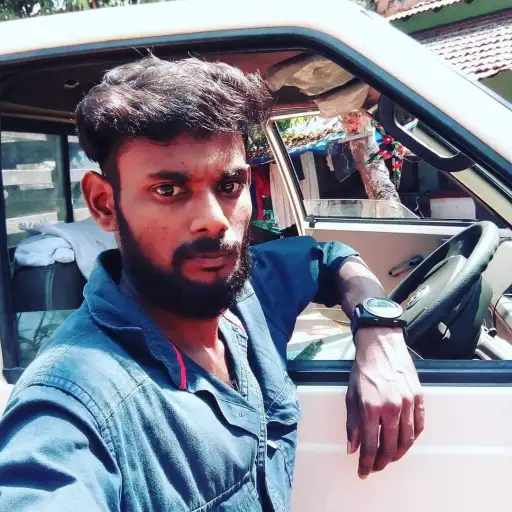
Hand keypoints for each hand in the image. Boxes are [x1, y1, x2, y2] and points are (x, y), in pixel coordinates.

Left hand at [346, 326, 423, 478]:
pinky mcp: (418, 397)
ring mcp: (407, 403)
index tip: (363, 471)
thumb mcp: (351, 395)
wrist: (381, 345)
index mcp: (370, 408)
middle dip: (381, 462)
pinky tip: (405, 442)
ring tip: (389, 458)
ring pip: (407, 440)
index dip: (366, 462)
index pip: (369, 445)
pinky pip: (419, 426)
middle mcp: (391, 408)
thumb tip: (352, 447)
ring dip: (398, 454)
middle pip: (390, 447)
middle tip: (375, 467)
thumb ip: (352, 423)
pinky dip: (413, 438)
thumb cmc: (364, 369)